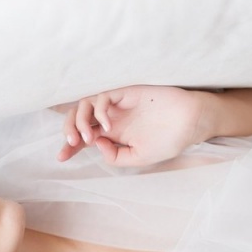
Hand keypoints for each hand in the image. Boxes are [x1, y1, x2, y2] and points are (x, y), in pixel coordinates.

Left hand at [57, 86, 213, 166]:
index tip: (61, 158)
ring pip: (86, 105)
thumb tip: (95, 144)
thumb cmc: (168, 140)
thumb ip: (115, 156)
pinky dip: (99, 110)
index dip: (70, 146)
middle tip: (71, 144)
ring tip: (85, 136)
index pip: (84, 137)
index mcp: (113, 133)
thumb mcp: (138, 158)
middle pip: (79, 119)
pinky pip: (103, 97)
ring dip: (80, 121)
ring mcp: (118, 104)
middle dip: (69, 130)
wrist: (190, 124)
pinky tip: (107, 126)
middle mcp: (111, 117)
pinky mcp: (126, 92)